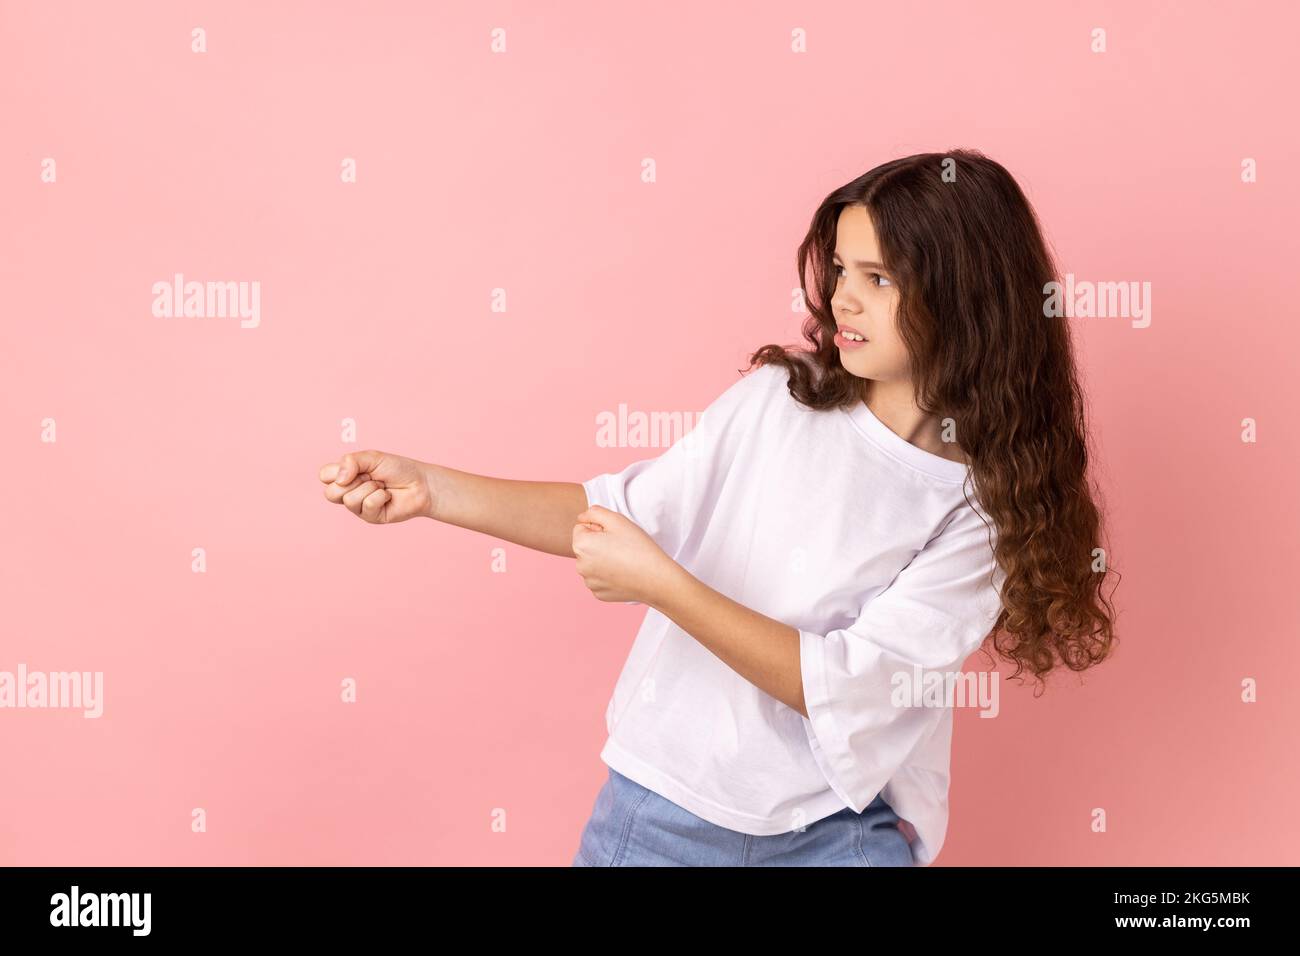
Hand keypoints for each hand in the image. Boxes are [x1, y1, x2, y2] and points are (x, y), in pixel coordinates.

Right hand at [318, 450, 434, 523]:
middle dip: (352, 481)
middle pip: (330, 493)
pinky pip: (366, 506)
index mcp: (345, 476)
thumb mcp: (372, 457)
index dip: (336, 471)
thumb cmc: (397, 469)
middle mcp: (349, 492)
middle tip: (370, 477)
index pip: (324, 475)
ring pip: (349, 500)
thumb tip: (339, 479)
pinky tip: (388, 496)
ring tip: (381, 486)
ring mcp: (358, 507)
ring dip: (369, 488)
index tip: (355, 467)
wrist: (420, 483)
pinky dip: (379, 496)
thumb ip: (351, 461)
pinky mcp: (370, 517)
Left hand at [572, 505, 679, 605]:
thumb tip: (582, 518)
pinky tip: (623, 574)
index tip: (614, 535)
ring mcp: (589, 582)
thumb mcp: (617, 519)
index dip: (599, 528)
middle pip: (585, 547)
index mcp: (580, 545)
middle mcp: (580, 565)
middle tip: (621, 547)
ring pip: (592, 564)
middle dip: (598, 544)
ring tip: (623, 560)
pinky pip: (599, 579)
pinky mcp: (599, 594)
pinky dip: (608, 576)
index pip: (581, 528)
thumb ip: (595, 512)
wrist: (655, 578)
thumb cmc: (637, 547)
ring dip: (602, 560)